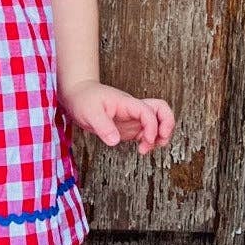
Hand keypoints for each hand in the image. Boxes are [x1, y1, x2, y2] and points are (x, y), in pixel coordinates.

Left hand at [60, 81, 174, 154]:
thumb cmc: (84, 99)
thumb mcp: (90, 112)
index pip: (148, 111)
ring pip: (157, 122)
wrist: (77, 96)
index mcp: (127, 103)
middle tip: (160, 141)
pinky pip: (146, 132)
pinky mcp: (129, 127)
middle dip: (167, 125)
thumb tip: (115, 141)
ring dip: (159, 135)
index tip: (147, 141)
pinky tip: (142, 148)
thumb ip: (103, 126)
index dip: (152, 126)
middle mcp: (133, 109)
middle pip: (161, 110)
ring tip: (148, 149)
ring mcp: (132, 118)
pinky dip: (150, 141)